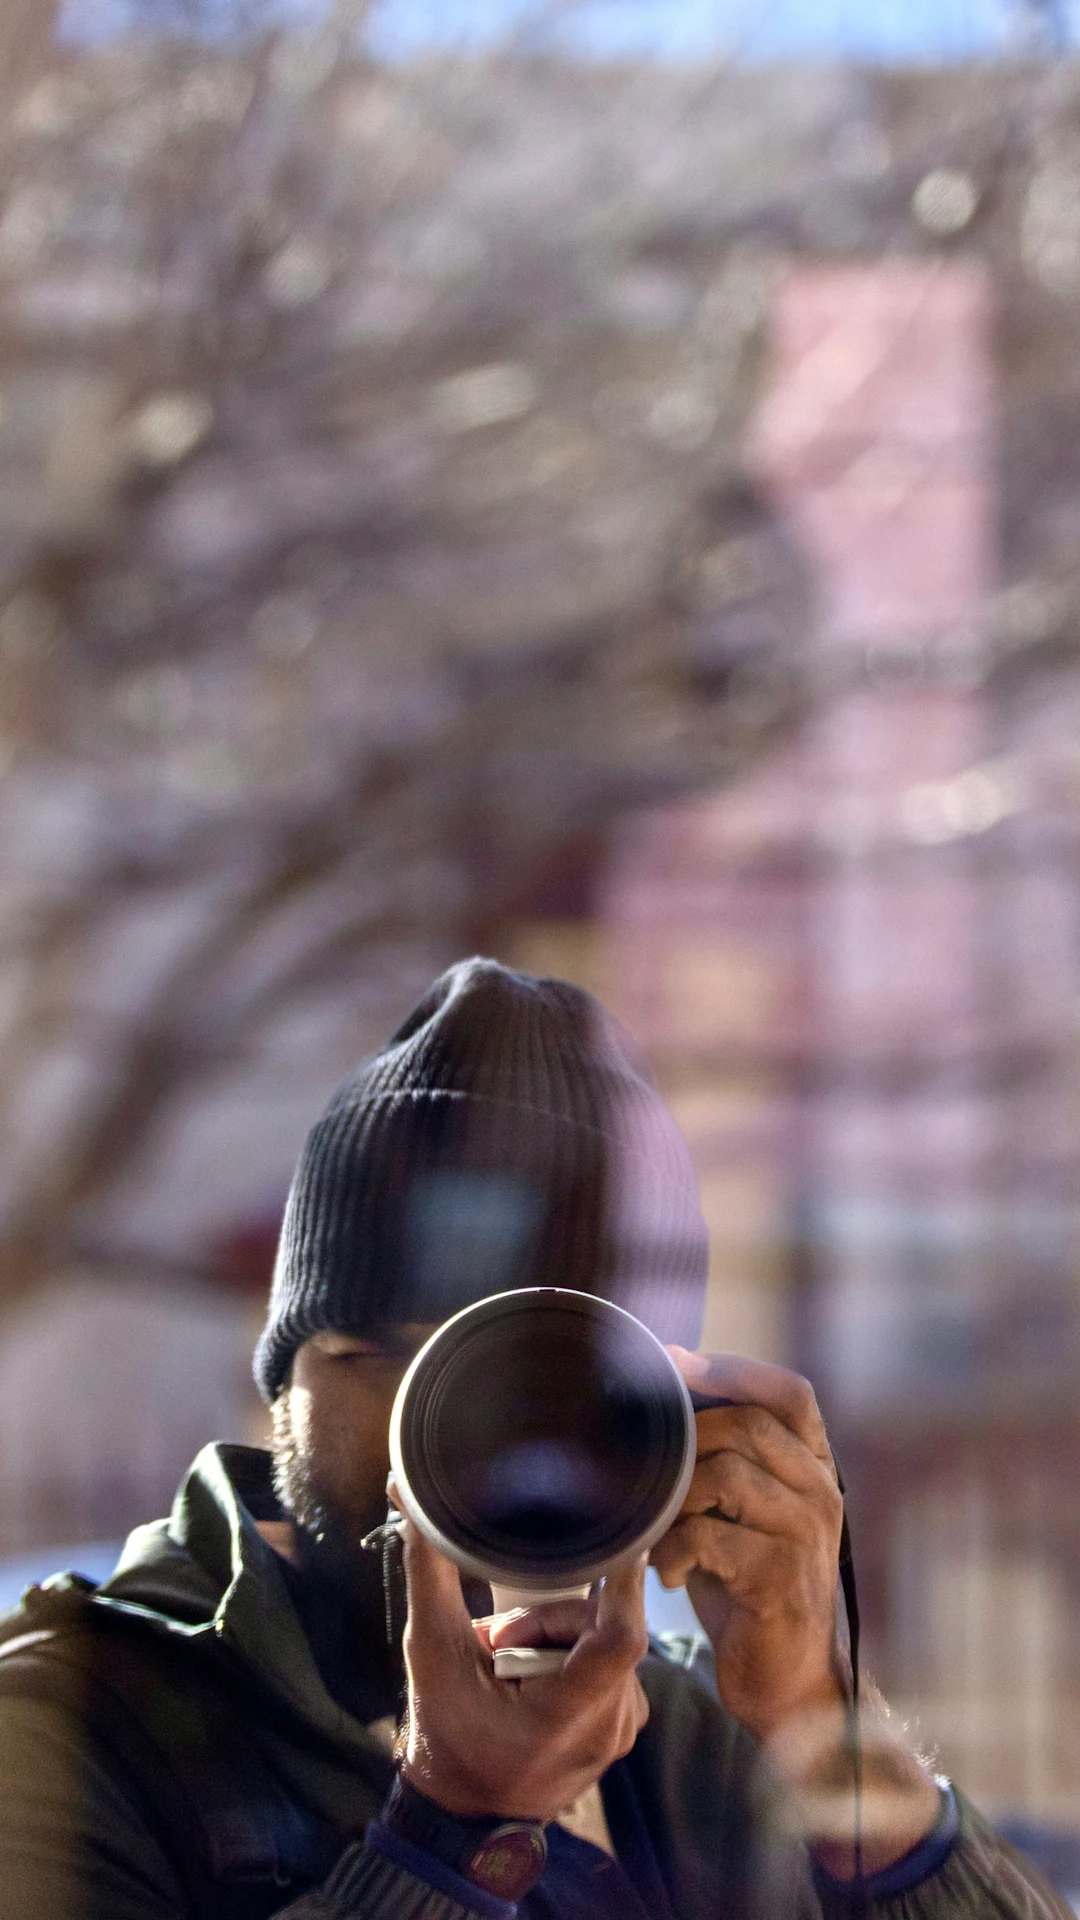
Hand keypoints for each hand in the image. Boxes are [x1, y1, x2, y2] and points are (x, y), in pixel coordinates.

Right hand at [397, 1513, 649, 1821]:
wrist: (461, 1818)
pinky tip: (527, 1679)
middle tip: (494, 1646)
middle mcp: (611, 1726)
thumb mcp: (431, 1653)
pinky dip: (566, 1658)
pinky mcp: (622, 1727)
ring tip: (504, 1668)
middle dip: (542, 1621)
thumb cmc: (444, 1738)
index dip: (624, 1584)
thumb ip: (430, 1572)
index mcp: (571, 1716)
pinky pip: (605, 1664)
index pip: (622, 1636)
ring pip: (598, 1643)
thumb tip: (408, 1499)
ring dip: (550, 1639)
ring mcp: (622, 1730)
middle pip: (596, 1629)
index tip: (621, 1540)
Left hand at [652, 1349, 844, 1744]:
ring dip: (675, 1498)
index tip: (677, 1361)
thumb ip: (721, 1455)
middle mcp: (821, 1492)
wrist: (786, 1680)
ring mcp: (807, 1535)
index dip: (735, 1369)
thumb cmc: (748, 1583)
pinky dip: (674, 1550)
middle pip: (749, 1424)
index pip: (790, 1393)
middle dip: (687, 1435)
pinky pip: (711, 1537)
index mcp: (814, 1467)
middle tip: (651, 1469)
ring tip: (658, 1530)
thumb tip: (666, 1380)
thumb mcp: (740, 1510)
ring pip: (725, 1475)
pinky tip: (668, 1573)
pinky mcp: (782, 1580)